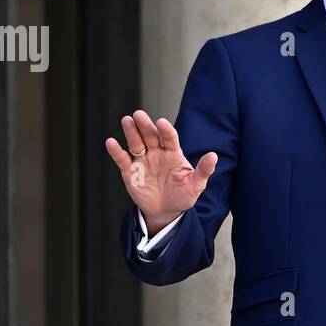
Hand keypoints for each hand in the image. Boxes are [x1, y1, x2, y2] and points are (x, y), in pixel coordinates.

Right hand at [105, 109, 216, 234]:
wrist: (166, 211)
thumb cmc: (183, 196)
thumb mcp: (196, 185)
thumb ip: (203, 171)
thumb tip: (214, 156)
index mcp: (173, 154)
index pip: (169, 138)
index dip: (165, 130)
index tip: (161, 122)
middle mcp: (156, 153)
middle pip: (150, 136)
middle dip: (145, 125)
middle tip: (139, 114)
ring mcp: (142, 161)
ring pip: (135, 143)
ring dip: (131, 132)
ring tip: (127, 120)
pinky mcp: (130, 171)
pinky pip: (122, 159)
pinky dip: (116, 151)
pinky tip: (111, 142)